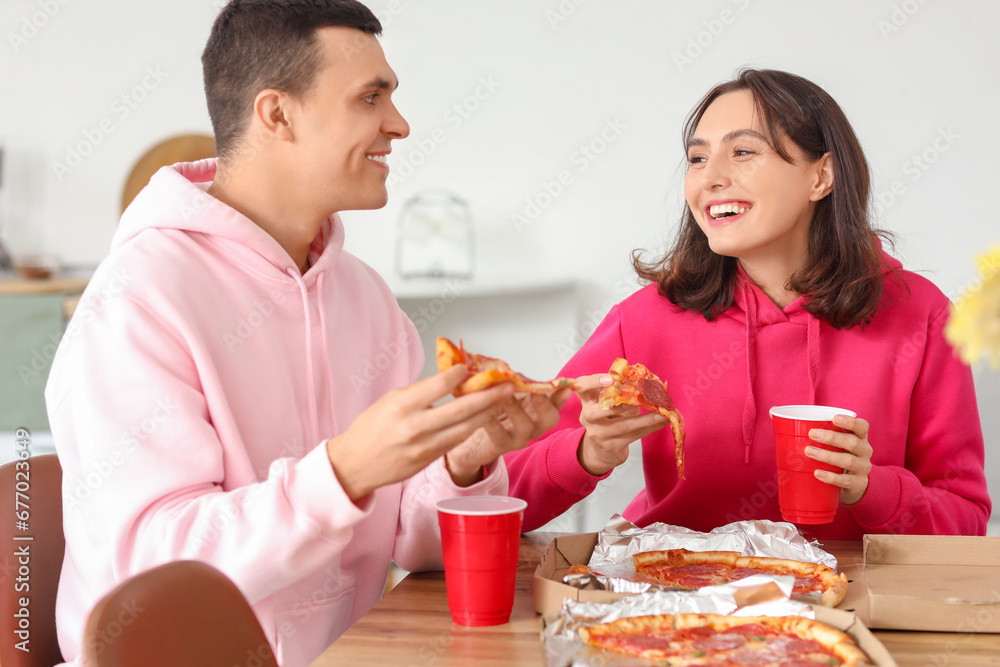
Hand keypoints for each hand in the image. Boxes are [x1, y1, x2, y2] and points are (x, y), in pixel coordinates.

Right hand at [325, 365, 514, 500]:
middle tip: (506, 385)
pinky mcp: (429, 460)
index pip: (439, 385)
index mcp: (402, 406)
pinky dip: (471, 428)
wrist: (354, 464)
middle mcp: (415, 426)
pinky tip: (483, 418)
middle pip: (461, 409)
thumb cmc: (370, 428)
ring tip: (502, 400)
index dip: (459, 375)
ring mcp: (424, 446)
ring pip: (465, 428)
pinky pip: (456, 441)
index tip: (470, 368)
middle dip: (488, 395)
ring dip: (487, 412)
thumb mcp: (390, 400)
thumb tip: (450, 379)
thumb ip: (420, 391)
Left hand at [445, 386, 573, 485]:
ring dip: (516, 410)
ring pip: (526, 427)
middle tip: (536, 394)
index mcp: (537, 408)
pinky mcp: (501, 445)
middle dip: (545, 405)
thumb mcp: (504, 391)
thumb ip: (511, 382)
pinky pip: (500, 436)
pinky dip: (494, 424)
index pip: (555, 402)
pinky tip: (486, 415)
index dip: (561, 396)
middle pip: (549, 419)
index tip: (565, 388)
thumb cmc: (493, 408)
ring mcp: (519, 437)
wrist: (473, 432)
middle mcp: (534, 425)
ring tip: (505, 397)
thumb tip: (507, 369)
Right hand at [576, 373, 667, 475]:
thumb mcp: (612, 402)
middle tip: (636, 398)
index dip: (593, 382)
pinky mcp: (610, 446)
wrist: (602, 449)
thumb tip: (652, 383)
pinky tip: (661, 422)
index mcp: (587, 400)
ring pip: (621, 425)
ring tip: (661, 414)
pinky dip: (649, 427)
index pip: (581, 387)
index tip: (610, 379)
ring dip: (644, 419)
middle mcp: (587, 417)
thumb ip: (624, 391)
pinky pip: (632, 436)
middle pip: (594, 412)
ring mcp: (597, 433)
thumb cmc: (610, 418)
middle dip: (617, 405)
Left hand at [806, 414, 872, 504]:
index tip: (834, 418)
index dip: (850, 421)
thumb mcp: (831, 441)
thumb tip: (774, 413)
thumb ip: (809, 426)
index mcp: (859, 437)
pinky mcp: (857, 484)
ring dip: (827, 456)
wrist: (853, 483)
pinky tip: (817, 473)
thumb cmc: (837, 454)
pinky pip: (845, 480)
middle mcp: (864, 451)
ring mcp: (862, 468)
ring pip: (848, 461)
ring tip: (809, 452)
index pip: (861, 426)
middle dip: (832, 438)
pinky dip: (831, 477)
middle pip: (853, 442)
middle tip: (812, 434)